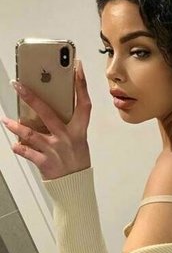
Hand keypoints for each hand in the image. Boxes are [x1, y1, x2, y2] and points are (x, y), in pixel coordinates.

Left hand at [1, 59, 91, 180]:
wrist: (75, 185)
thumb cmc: (76, 159)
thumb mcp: (78, 139)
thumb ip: (66, 124)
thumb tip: (46, 108)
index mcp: (79, 130)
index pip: (83, 103)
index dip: (81, 85)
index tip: (76, 67)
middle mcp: (67, 137)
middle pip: (48, 113)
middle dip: (31, 98)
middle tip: (18, 85)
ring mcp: (55, 150)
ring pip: (31, 134)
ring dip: (16, 127)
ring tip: (6, 121)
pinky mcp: (45, 162)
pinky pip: (27, 152)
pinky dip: (19, 148)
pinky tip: (14, 145)